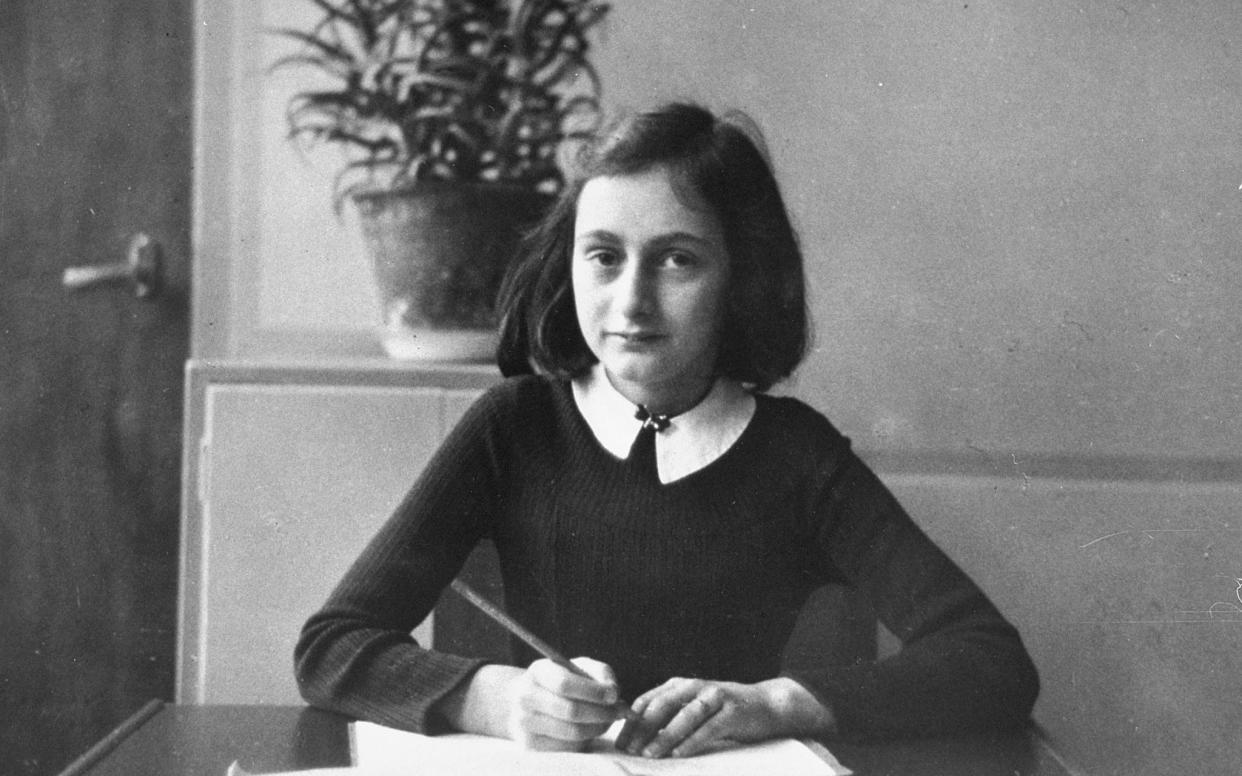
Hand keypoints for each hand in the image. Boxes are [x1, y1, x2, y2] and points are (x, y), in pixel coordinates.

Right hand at [505, 657, 620, 750]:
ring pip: (572, 732)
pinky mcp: (531, 744)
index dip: (593, 691)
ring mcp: (525, 722)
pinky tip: (591, 728)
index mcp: (538, 671)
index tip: (614, 695)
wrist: (531, 700)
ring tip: (608, 719)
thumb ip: (600, 673)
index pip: (564, 684)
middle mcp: (525, 697)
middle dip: (602, 713)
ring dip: (598, 727)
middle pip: (570, 711)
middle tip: (619, 711)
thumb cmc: (562, 681)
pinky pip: (568, 747)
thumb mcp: (579, 667)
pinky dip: (587, 739)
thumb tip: (613, 693)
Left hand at [614, 677, 833, 758]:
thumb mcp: (693, 708)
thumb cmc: (723, 711)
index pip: (649, 700)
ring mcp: (715, 696)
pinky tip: (679, 753)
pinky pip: (709, 727)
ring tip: (650, 753)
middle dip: (643, 728)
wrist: (767, 705)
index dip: (632, 721)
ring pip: (685, 714)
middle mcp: (695, 686)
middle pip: (663, 705)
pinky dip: (692, 740)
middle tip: (629, 748)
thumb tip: (638, 737)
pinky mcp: (732, 710)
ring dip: (665, 735)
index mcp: (680, 685)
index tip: (620, 741)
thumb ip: (670, 716)